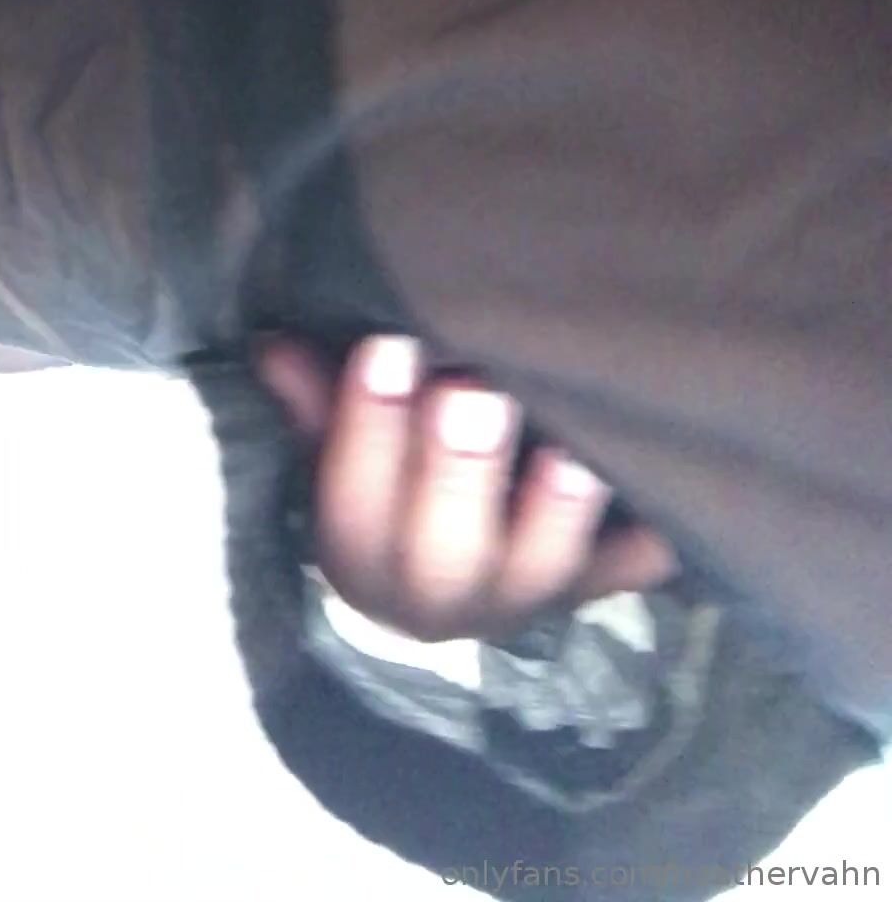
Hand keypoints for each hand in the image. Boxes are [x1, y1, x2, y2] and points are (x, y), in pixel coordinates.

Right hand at [255, 332, 676, 644]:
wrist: (453, 579)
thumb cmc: (390, 482)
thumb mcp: (338, 449)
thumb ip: (317, 400)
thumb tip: (275, 346)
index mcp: (363, 554)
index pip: (350, 505)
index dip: (367, 430)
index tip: (388, 346)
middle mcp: (442, 594)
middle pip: (444, 553)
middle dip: (457, 472)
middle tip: (473, 392)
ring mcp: (528, 592)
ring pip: (544, 569)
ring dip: (557, 510)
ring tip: (572, 448)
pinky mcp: (601, 584)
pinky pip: (633, 566)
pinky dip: (650, 528)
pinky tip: (663, 470)